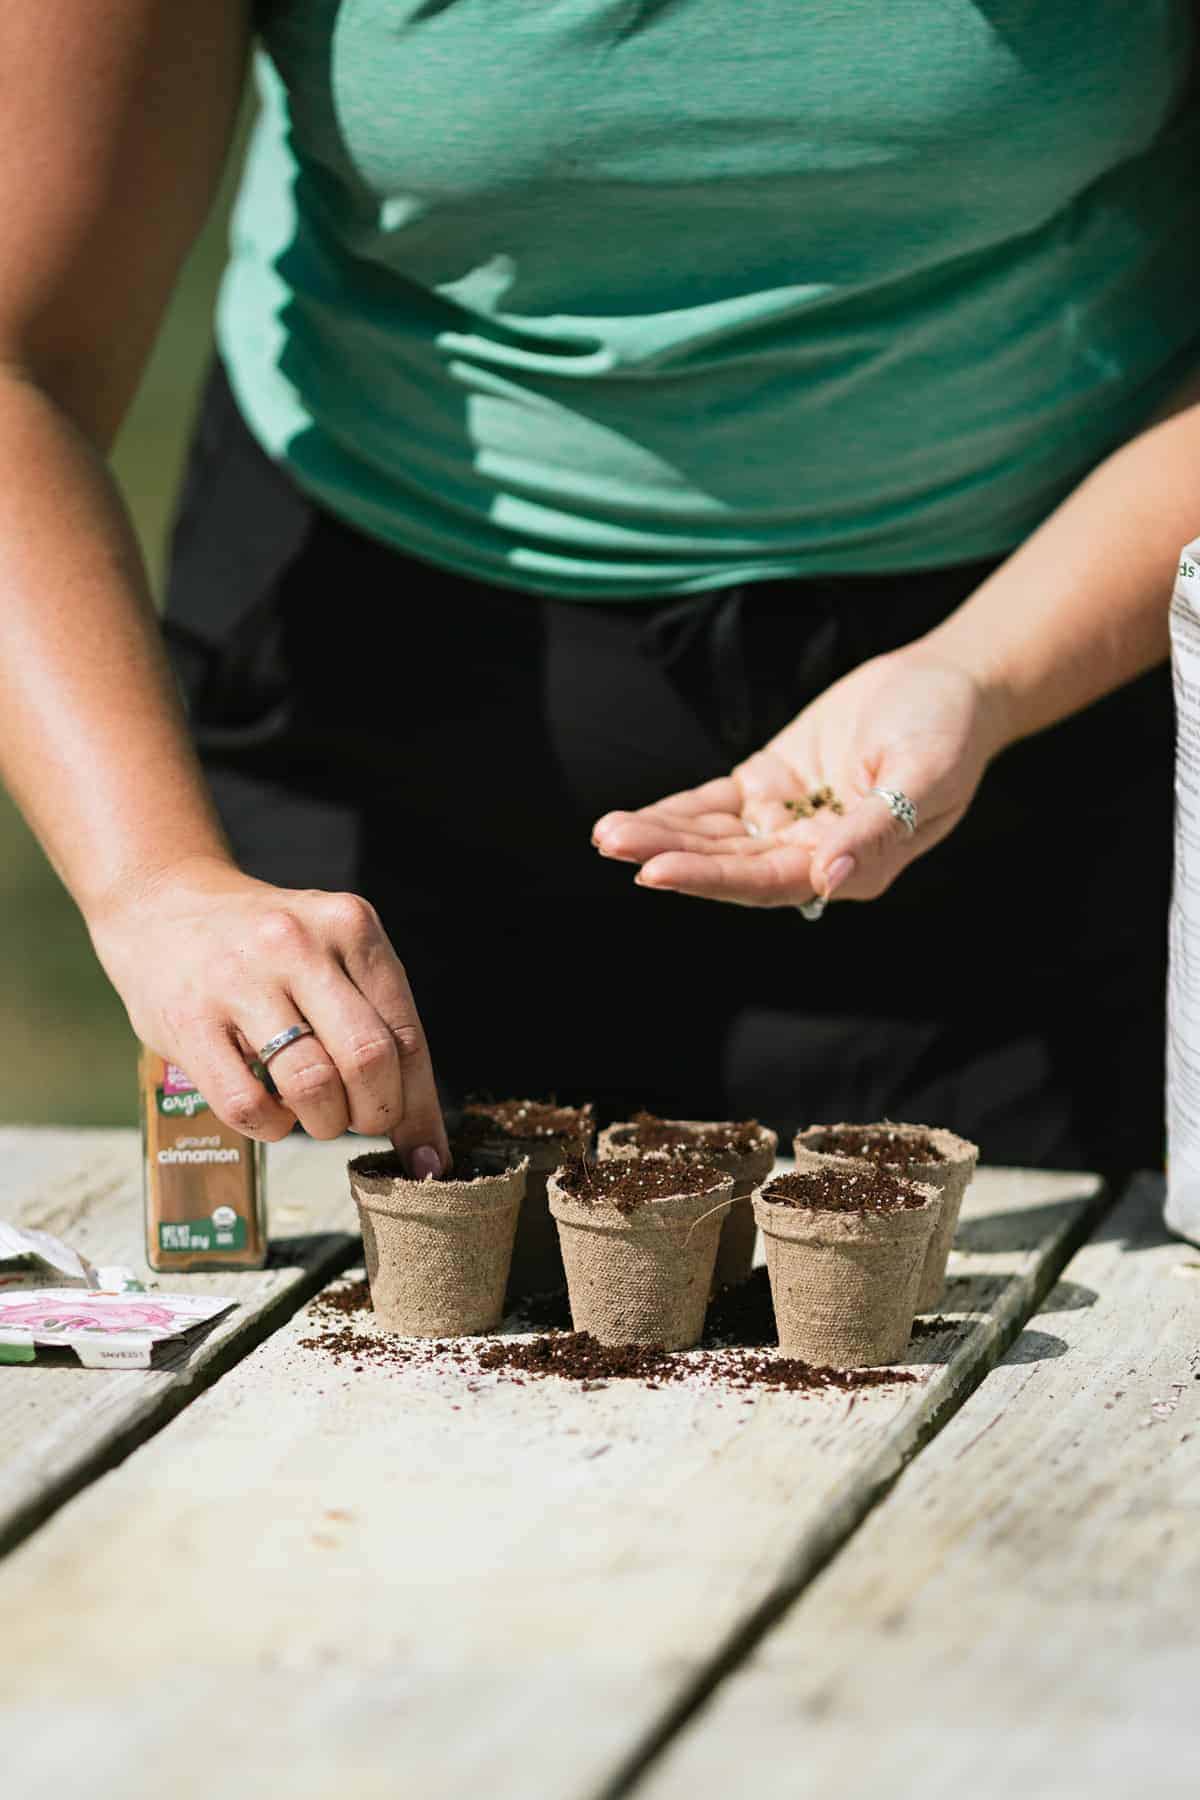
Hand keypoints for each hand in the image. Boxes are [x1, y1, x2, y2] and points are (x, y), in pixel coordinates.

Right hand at [90, 857, 448, 1171]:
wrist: (161, 905)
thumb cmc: (269, 949)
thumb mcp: (333, 952)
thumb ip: (380, 1023)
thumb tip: (425, 1140)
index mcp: (350, 925)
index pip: (406, 1035)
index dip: (421, 1108)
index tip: (426, 1157)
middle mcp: (297, 944)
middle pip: (368, 1059)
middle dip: (376, 1113)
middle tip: (361, 1121)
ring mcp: (239, 980)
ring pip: (312, 1085)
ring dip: (325, 1124)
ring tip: (318, 1116)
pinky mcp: (188, 1020)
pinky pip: (246, 1104)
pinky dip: (271, 1127)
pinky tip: (272, 1110)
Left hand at [592, 643, 1009, 907]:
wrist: (953, 684)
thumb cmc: (949, 732)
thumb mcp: (922, 776)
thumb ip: (875, 830)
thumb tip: (829, 881)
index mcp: (851, 869)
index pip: (765, 882)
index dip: (708, 878)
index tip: (654, 871)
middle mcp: (811, 856)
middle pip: (727, 864)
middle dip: (667, 856)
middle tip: (611, 842)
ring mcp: (787, 821)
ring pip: (713, 838)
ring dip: (661, 836)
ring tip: (606, 832)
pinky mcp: (771, 785)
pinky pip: (714, 806)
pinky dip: (675, 812)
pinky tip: (631, 819)